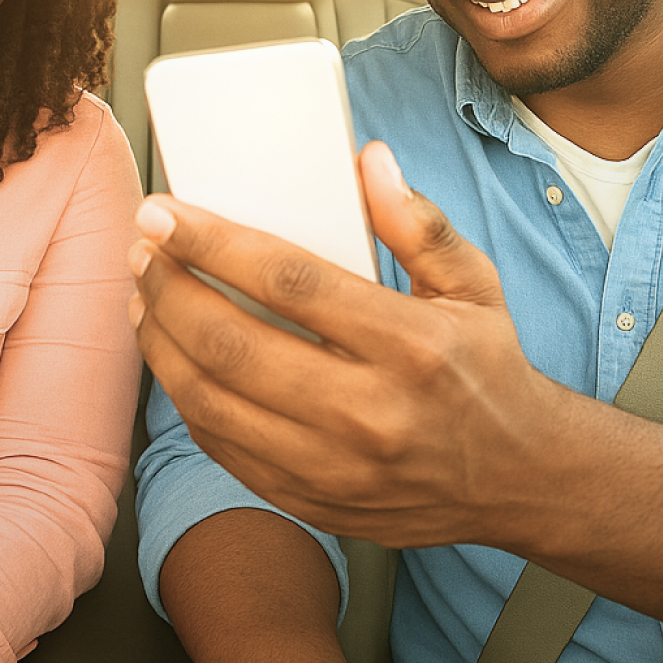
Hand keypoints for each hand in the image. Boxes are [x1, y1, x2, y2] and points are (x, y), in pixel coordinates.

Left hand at [131, 141, 574, 549]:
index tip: (165, 213)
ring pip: (211, 402)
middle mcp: (369, 412)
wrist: (519, 480)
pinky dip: (186, 398)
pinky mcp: (312, 502)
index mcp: (410, 346)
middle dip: (168, 288)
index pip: (288, 281)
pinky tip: (175, 357)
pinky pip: (223, 447)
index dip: (212, 243)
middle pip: (232, 344)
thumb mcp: (474, 285)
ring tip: (145, 298)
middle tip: (143, 250)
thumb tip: (368, 161)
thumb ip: (418, 222)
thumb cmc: (488, 371)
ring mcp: (335, 467)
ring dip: (162, 344)